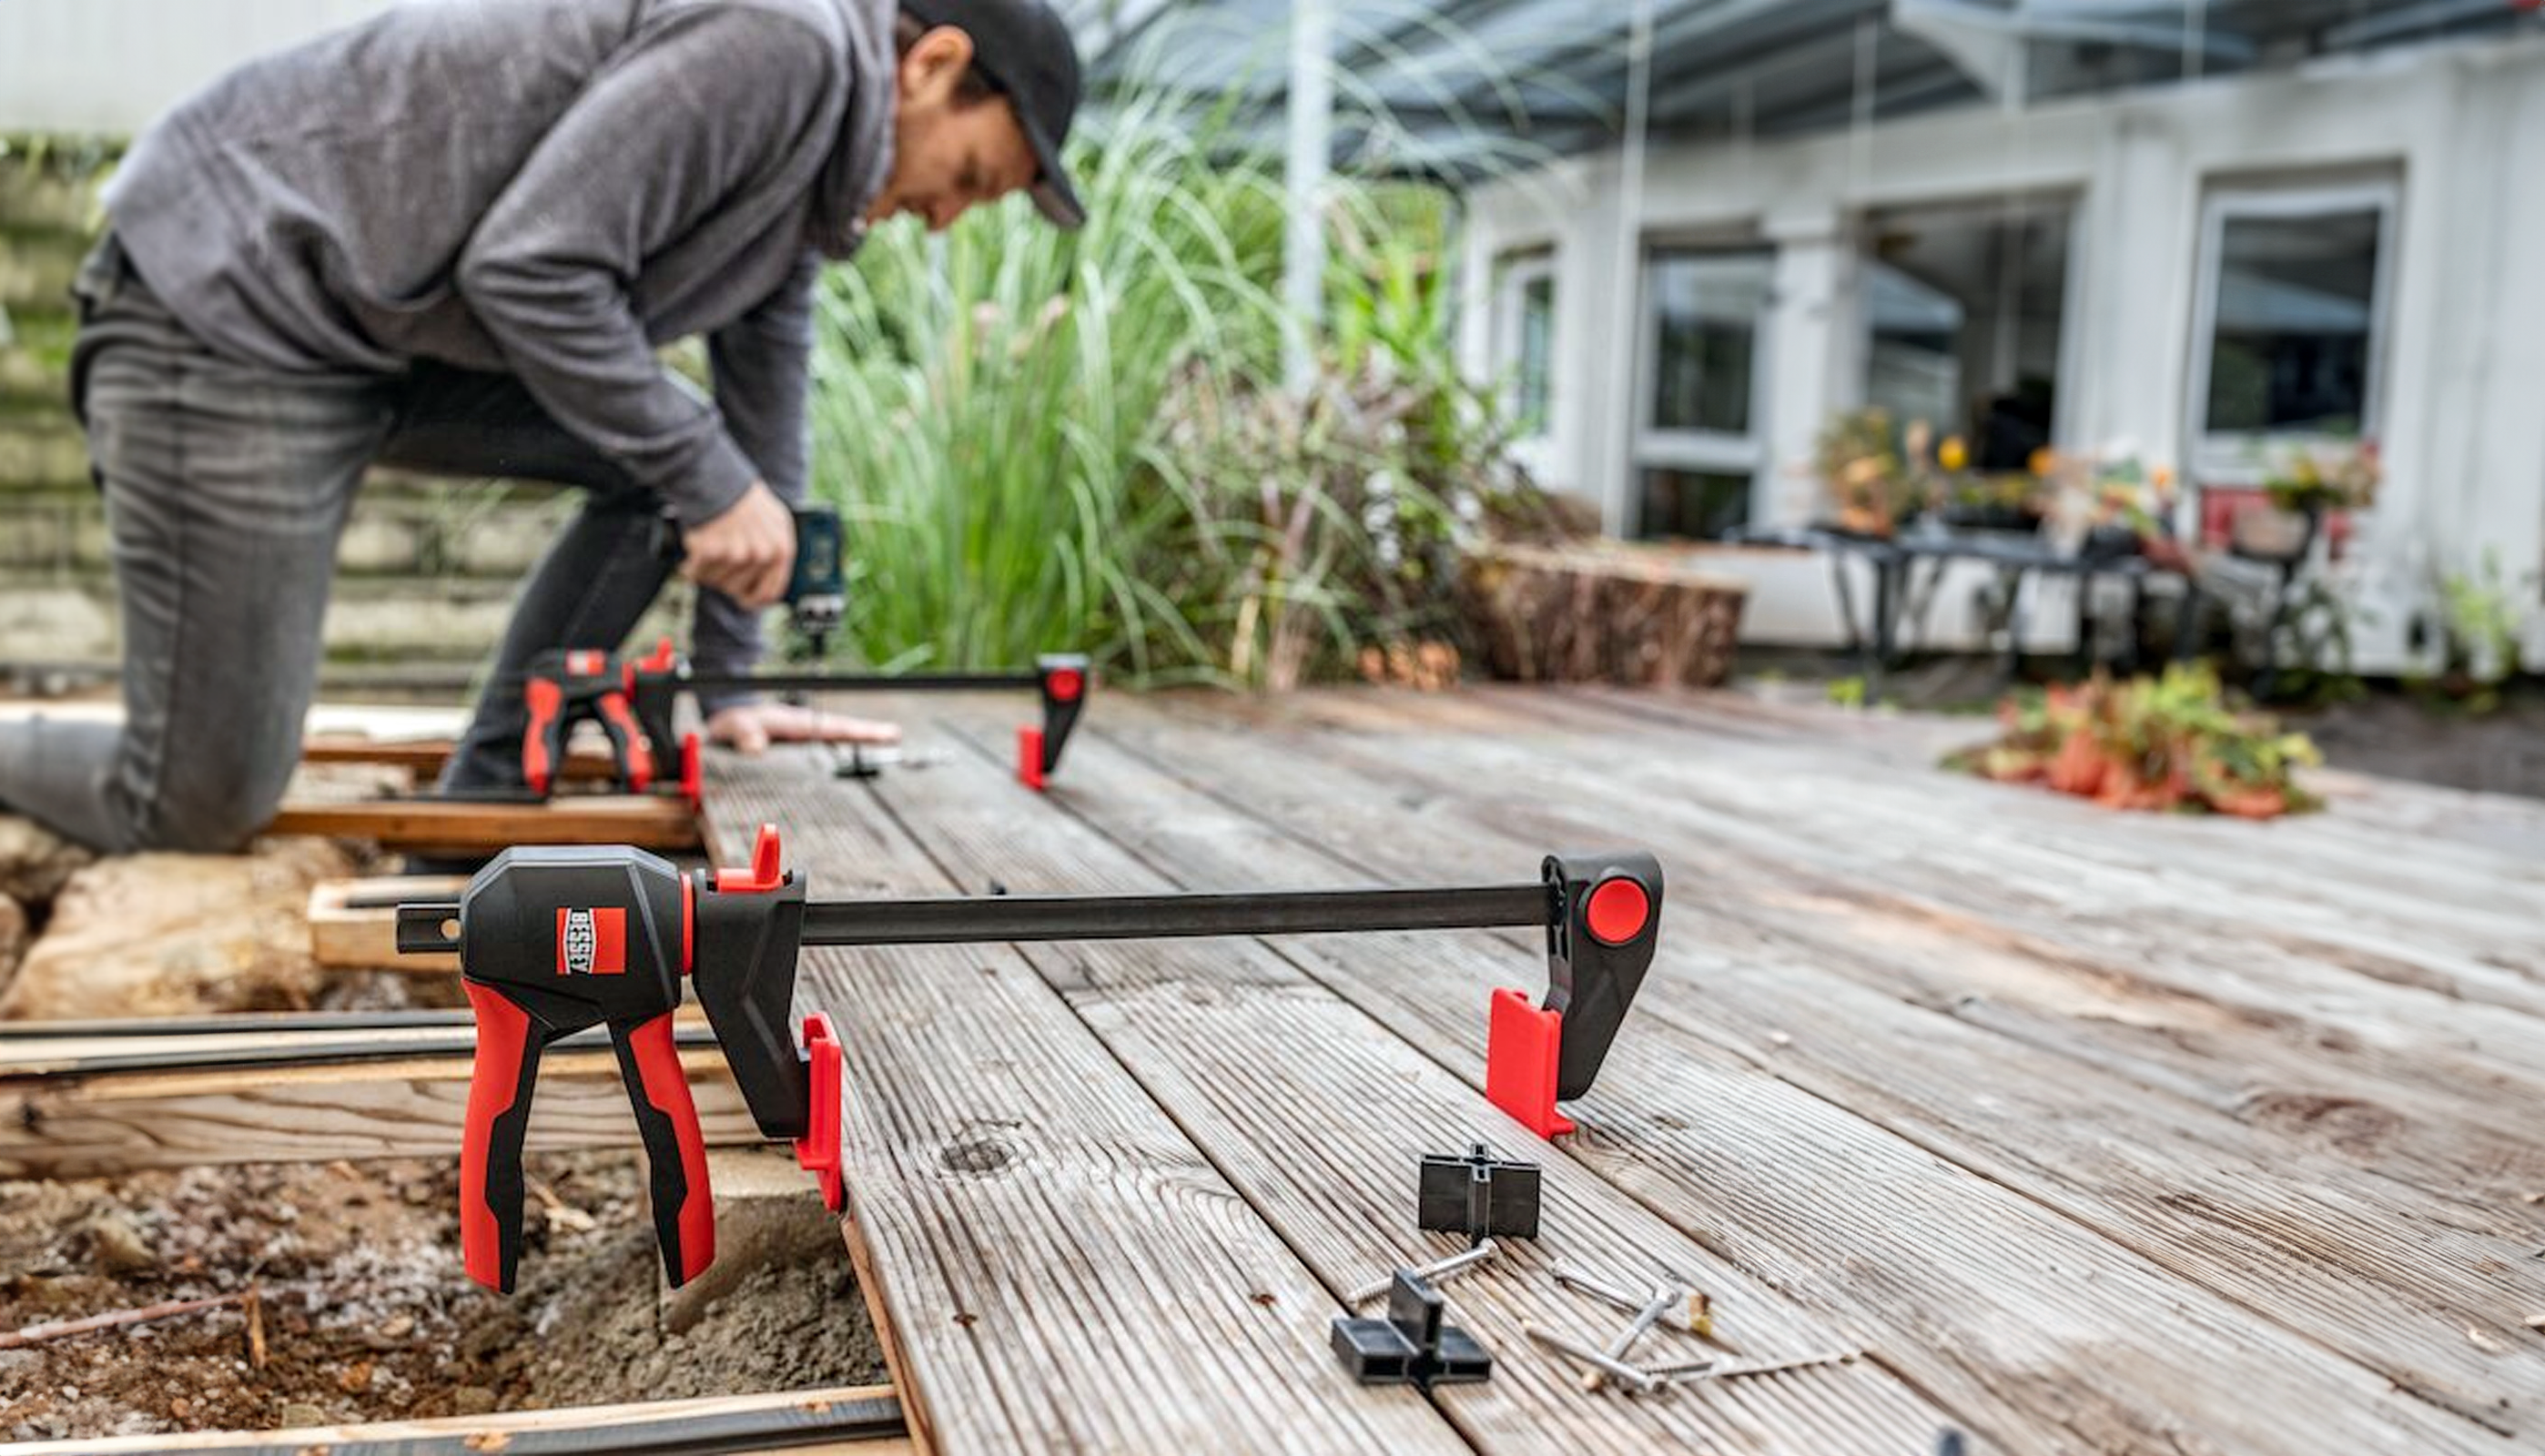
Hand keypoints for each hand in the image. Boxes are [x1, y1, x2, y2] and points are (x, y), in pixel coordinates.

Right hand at [681, 482, 794, 607]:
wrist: (716, 478)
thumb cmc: (743, 499)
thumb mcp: (773, 521)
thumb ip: (774, 549)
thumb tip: (769, 582)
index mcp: (782, 549)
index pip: (771, 592)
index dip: (754, 600)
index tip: (743, 600)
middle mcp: (762, 554)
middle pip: (737, 589)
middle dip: (724, 578)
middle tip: (719, 558)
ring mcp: (738, 554)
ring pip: (715, 582)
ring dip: (707, 570)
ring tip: (709, 547)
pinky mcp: (713, 551)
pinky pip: (696, 572)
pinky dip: (690, 565)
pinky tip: (694, 551)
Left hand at [706, 702, 902, 755]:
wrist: (727, 717)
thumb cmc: (732, 721)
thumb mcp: (734, 726)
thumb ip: (743, 734)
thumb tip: (755, 747)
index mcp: (796, 723)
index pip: (833, 728)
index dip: (858, 732)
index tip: (883, 733)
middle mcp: (805, 726)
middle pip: (844, 729)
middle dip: (870, 731)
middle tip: (897, 734)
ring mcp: (804, 733)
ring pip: (839, 733)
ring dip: (862, 736)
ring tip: (889, 738)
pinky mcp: (800, 741)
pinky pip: (828, 742)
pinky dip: (848, 742)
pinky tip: (860, 748)